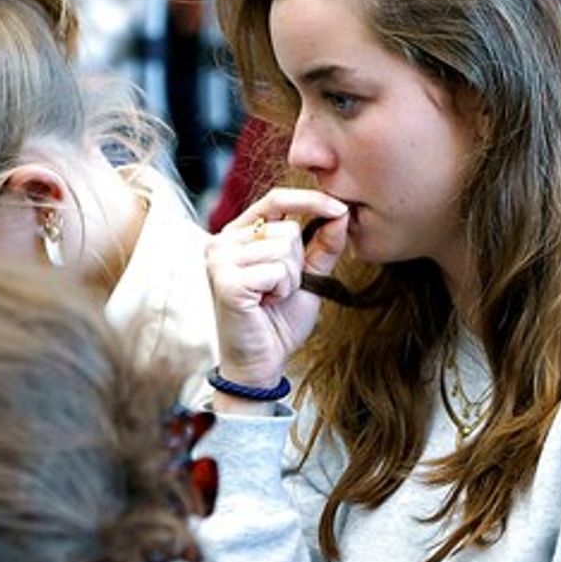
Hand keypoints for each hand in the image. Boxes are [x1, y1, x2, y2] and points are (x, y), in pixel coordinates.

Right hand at [206, 188, 349, 392]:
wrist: (261, 362)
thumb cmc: (279, 320)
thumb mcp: (308, 276)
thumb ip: (323, 245)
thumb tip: (342, 213)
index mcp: (238, 234)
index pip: (275, 199)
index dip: (310, 200)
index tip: (341, 209)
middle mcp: (222, 241)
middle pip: (287, 228)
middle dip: (297, 263)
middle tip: (278, 290)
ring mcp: (219, 259)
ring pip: (284, 248)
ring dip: (289, 279)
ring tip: (271, 297)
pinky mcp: (225, 280)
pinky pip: (276, 270)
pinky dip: (282, 290)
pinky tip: (264, 305)